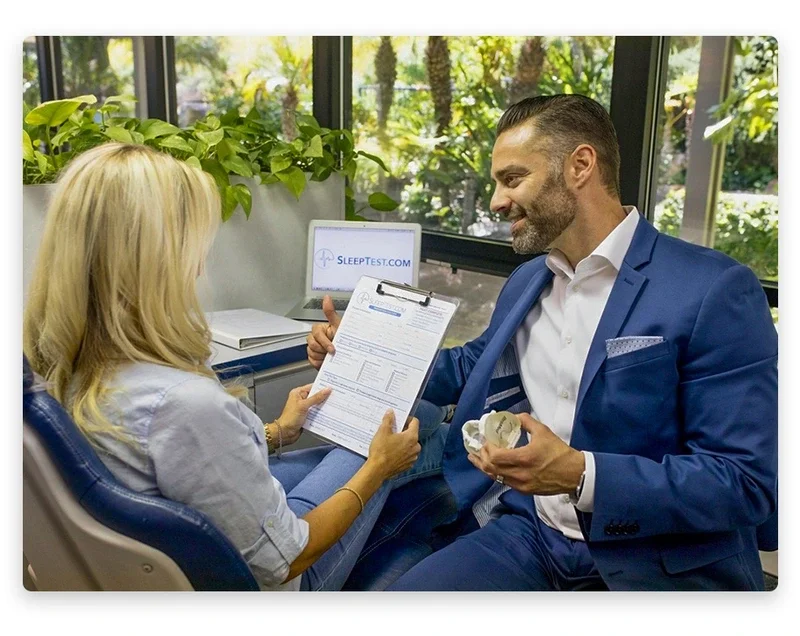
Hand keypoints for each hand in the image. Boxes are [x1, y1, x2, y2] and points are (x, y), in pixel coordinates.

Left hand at [273, 384, 331, 444]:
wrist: (285, 433)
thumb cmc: (289, 419)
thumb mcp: (304, 406)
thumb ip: (316, 398)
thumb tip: (326, 390)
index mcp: (298, 393)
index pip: (312, 387)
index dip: (322, 387)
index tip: (332, 387)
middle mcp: (301, 399)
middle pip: (316, 395)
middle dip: (325, 397)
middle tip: (335, 396)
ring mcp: (304, 408)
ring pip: (317, 404)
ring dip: (323, 406)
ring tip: (333, 405)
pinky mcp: (307, 415)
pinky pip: (316, 412)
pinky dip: (321, 413)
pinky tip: (328, 413)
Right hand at [306, 295, 341, 369]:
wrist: (347, 358)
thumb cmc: (344, 340)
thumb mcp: (339, 325)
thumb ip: (330, 312)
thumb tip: (327, 297)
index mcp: (320, 329)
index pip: (316, 334)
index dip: (324, 341)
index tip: (332, 348)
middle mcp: (315, 338)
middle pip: (312, 344)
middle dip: (323, 350)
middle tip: (333, 352)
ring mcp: (313, 348)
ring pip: (311, 353)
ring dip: (322, 357)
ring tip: (331, 356)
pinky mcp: (313, 357)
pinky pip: (312, 360)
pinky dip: (320, 362)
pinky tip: (326, 360)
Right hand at [367, 410, 420, 479]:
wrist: (377, 470)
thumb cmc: (381, 450)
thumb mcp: (383, 431)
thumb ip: (388, 420)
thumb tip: (391, 412)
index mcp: (412, 437)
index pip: (415, 422)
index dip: (407, 419)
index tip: (399, 420)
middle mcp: (416, 447)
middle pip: (412, 434)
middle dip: (404, 431)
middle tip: (393, 431)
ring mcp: (412, 457)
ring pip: (410, 445)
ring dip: (403, 442)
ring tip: (391, 442)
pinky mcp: (408, 465)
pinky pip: (407, 455)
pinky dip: (402, 452)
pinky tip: (391, 452)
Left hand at [467, 413, 584, 495]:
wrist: (574, 474)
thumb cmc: (559, 452)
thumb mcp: (543, 431)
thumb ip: (525, 421)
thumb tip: (512, 417)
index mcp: (524, 458)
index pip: (495, 456)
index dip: (486, 448)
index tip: (486, 439)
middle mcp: (520, 474)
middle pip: (490, 468)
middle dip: (480, 457)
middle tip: (477, 448)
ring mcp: (521, 485)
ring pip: (494, 477)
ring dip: (484, 466)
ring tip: (476, 458)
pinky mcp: (524, 490)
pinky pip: (503, 482)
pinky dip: (495, 473)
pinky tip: (492, 467)